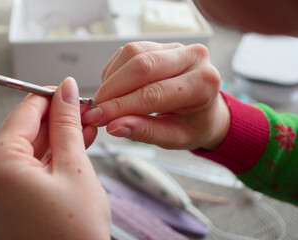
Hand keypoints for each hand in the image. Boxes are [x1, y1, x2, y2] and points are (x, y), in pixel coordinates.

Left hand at [0, 78, 110, 239]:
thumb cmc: (73, 234)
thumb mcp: (75, 167)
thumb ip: (67, 123)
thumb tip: (65, 91)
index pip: (24, 112)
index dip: (52, 97)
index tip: (69, 91)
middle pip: (24, 131)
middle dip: (58, 121)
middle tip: (84, 112)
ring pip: (26, 149)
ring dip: (56, 139)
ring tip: (84, 129)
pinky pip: (22, 168)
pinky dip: (46, 158)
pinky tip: (71, 148)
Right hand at [82, 41, 229, 149]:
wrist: (204, 109)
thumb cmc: (193, 125)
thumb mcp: (174, 138)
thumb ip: (146, 132)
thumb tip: (114, 126)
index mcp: (202, 84)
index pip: (153, 93)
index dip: (121, 106)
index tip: (99, 118)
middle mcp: (192, 58)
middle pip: (141, 66)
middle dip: (112, 89)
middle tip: (95, 110)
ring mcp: (176, 47)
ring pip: (132, 53)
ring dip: (111, 79)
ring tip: (106, 102)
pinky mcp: (160, 45)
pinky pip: (129, 51)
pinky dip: (115, 71)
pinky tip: (114, 89)